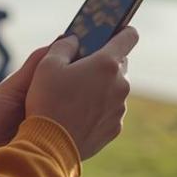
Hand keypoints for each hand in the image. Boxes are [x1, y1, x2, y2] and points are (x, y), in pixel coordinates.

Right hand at [25, 27, 138, 160]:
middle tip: (81, 67)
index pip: (129, 37)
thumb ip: (64, 46)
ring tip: (74, 96)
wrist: (50, 145)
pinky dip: (99, 109)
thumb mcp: (47, 65)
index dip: (123, 30)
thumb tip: (74, 41)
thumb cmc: (48, 101)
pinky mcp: (115, 128)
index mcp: (107, 64)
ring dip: (101, 87)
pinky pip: (110, 110)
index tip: (115, 31)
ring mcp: (120, 108)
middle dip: (104, 63)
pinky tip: (77, 114)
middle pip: (120, 64)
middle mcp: (120, 85)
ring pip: (114, 89)